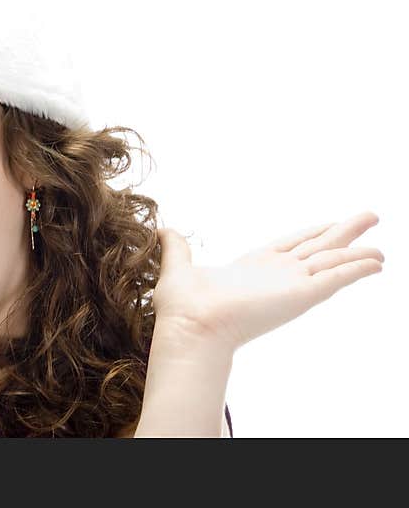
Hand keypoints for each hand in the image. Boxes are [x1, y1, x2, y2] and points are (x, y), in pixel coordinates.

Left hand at [151, 211, 384, 351]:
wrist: (191, 327)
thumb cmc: (183, 307)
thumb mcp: (179, 267)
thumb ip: (177, 247)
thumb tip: (163, 229)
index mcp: (253, 267)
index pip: (290, 245)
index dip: (311, 233)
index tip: (329, 223)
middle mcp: (277, 274)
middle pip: (319, 247)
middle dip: (343, 232)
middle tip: (370, 217)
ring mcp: (292, 284)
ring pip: (333, 261)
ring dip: (358, 252)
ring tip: (382, 246)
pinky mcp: (302, 294)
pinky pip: (337, 277)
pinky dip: (358, 268)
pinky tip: (377, 261)